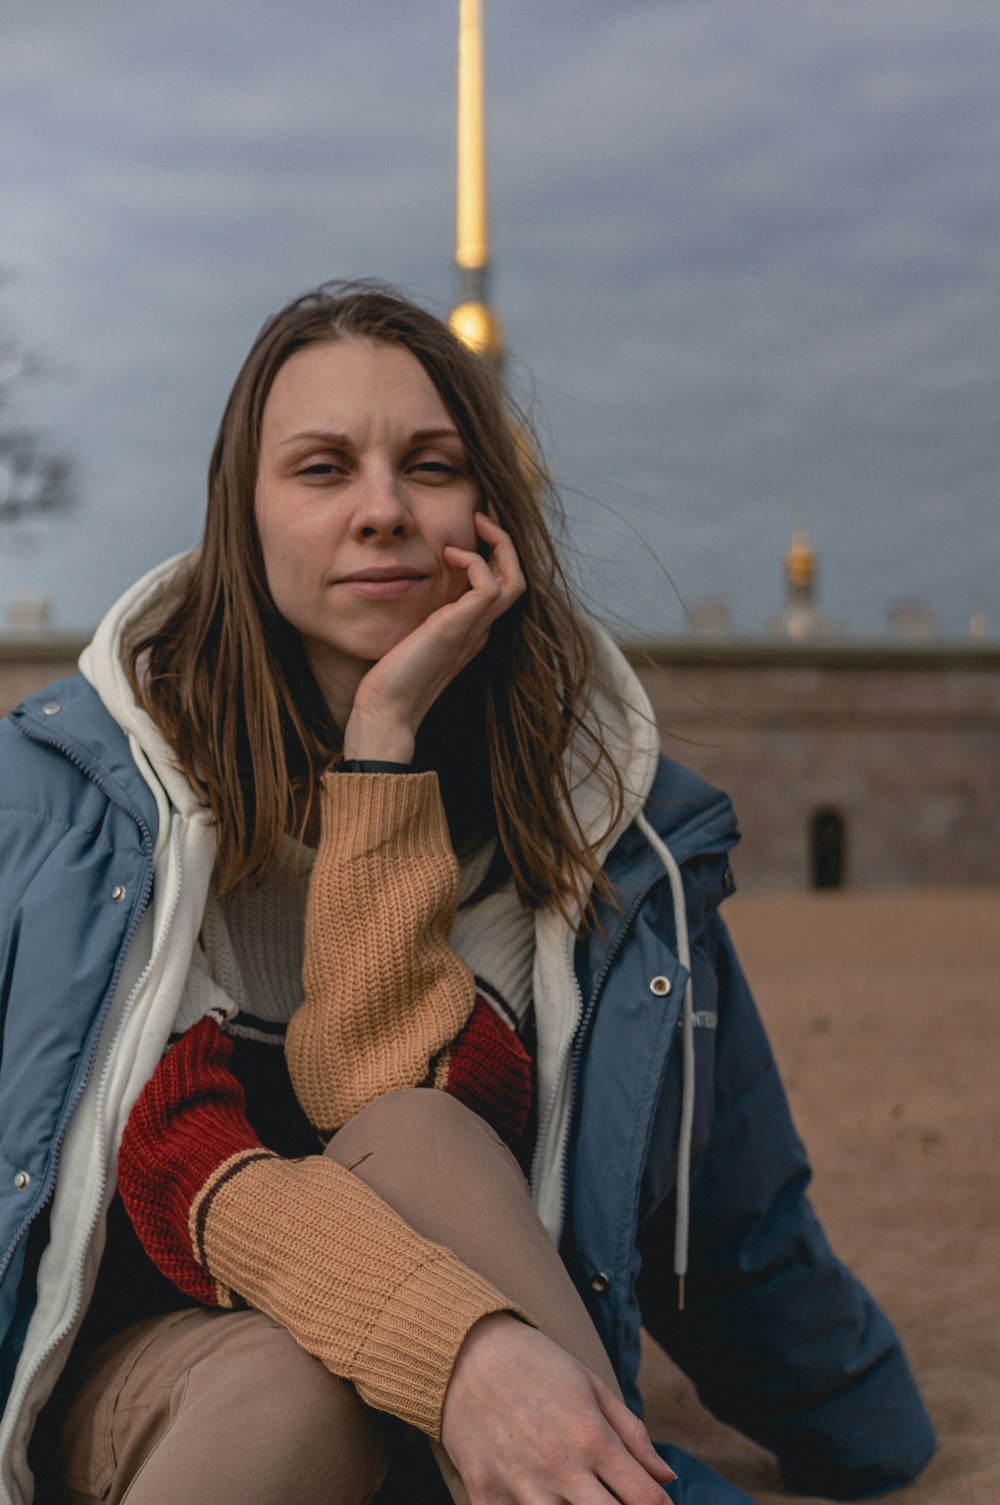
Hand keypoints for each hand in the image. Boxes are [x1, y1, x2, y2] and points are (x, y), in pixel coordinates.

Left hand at [343, 513, 524, 762]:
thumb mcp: (407, 634)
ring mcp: (474, 630)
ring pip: (514, 579)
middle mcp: (479, 629)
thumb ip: (417, 613)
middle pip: (516, 577)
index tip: (470, 529)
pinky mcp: (460, 628)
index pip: (500, 585)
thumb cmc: (388, 678)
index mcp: (471, 630)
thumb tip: (400, 581)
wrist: (385, 710)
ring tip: (475, 524)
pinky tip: (449, 555)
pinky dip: (476, 562)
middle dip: (503, 541)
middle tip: (480, 516)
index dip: (493, 553)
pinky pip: (490, 586)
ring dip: (499, 544)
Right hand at [440, 1314, 675, 1503]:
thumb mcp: (591, 1385)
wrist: (466, 1350)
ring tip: (575, 1497)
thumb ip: (632, 1433)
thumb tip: (667, 1476)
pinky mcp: (484, 1494)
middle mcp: (560, 1466)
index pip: (645, 1498)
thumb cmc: (536, 1364)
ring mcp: (521, 1484)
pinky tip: (536, 1499)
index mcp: (592, 1437)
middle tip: (616, 1501)